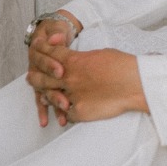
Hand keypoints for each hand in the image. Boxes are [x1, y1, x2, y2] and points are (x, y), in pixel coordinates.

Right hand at [26, 18, 76, 126]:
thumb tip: (55, 37)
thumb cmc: (57, 32)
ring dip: (52, 106)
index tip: (61, 71)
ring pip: (44, 94)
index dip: (50, 65)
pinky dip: (45, 111)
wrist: (54, 35)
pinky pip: (44, 100)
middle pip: (42, 82)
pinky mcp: (45, 87)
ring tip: (61, 119)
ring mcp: (40, 79)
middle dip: (53, 92)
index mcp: (37, 52)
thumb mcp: (57, 29)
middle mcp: (36, 68)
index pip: (42, 60)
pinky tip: (46, 122)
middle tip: (64, 102)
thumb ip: (57, 33)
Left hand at [29, 44, 146, 122]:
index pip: (50, 54)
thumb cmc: (123, 66)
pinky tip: (67, 114)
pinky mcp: (80, 112)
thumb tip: (76, 62)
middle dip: (35, 76)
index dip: (41, 51)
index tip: (36, 50)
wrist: (135, 83)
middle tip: (31, 78)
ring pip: (50, 97)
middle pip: (43, 77)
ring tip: (42, 98)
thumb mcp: (99, 54)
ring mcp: (73, 96)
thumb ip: (82, 58)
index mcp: (74, 61)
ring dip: (46, 97)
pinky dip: (67, 114)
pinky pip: (67, 114)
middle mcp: (69, 78)